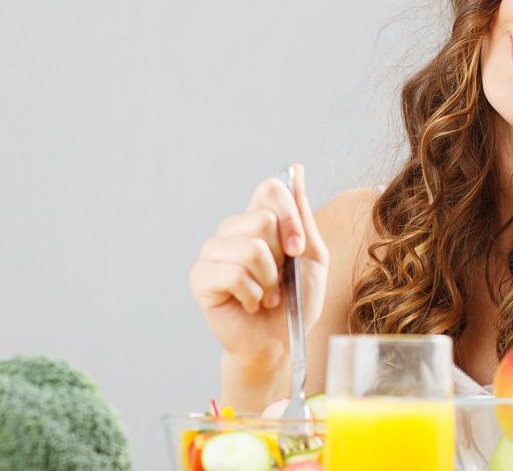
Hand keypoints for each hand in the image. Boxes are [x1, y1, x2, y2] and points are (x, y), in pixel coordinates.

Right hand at [189, 163, 329, 372]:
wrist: (280, 342)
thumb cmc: (296, 301)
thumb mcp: (312, 256)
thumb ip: (302, 215)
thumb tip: (295, 169)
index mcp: (257, 219)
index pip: (270, 189)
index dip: (290, 217)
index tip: (298, 249)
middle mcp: (232, 231)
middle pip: (263, 219)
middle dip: (283, 257)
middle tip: (280, 280)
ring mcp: (212, 252)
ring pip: (250, 248)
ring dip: (269, 281)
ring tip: (266, 295)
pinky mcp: (201, 278)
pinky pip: (233, 274)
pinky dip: (252, 295)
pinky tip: (250, 304)